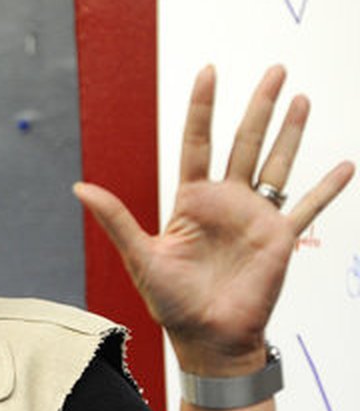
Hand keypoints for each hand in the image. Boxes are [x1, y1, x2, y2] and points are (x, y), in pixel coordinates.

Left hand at [75, 65, 353, 375]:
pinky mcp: (280, 240)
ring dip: (290, 133)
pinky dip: (326, 188)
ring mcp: (255, 218)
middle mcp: (225, 203)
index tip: (209, 73)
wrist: (207, 339)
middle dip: (259, 107)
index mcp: (191, 201)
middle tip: (275, 70)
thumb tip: (79, 187)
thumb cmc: (171, 303)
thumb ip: (115, 219)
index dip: (202, 108)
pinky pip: (307, 208)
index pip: (196, 143)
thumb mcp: (140, 257)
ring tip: (300, 98)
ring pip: (277, 164)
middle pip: (244, 143)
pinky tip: (345, 166)